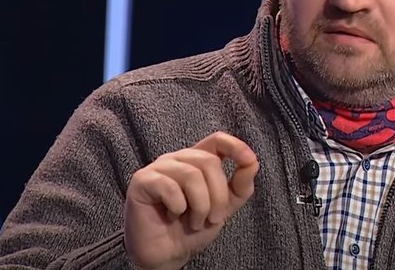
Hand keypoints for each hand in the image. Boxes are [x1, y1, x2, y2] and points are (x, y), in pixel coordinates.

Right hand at [123, 132, 259, 269]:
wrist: (167, 254)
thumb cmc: (192, 228)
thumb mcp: (224, 208)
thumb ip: (240, 186)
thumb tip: (252, 162)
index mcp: (197, 160)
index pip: (217, 140)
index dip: (235, 146)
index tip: (249, 160)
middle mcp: (178, 159)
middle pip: (208, 161)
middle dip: (218, 196)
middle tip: (213, 219)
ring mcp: (158, 168)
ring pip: (191, 175)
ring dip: (200, 206)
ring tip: (195, 222)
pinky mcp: (142, 181)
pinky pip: (169, 187)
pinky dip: (178, 207)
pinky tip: (172, 216)